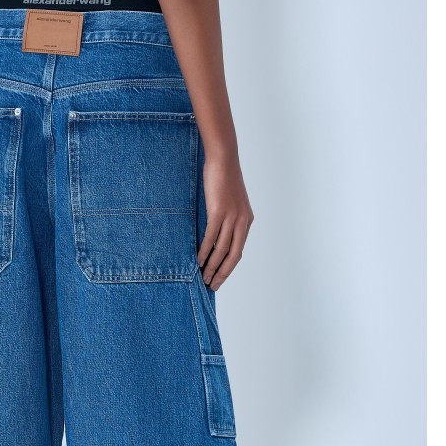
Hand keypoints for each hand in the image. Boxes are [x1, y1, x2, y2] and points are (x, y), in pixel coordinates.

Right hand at [197, 155, 254, 290]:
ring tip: (203, 277)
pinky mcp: (219, 211)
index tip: (219, 279)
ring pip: (222, 249)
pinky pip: (211, 237)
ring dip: (212, 266)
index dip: (229, 268)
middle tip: (211, 286)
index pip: (238, 251)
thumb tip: (214, 237)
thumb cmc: (223, 179)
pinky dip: (205, 251)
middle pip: (233, 255)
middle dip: (222, 273)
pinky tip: (198, 260)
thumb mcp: (229, 202)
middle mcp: (242, 221)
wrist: (224, 159)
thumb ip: (226, 219)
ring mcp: (231, 216)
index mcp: (246, 221)